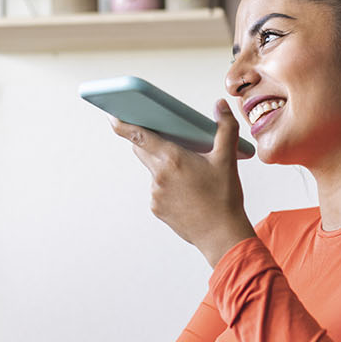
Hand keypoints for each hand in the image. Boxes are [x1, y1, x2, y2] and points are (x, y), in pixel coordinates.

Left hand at [109, 99, 255, 265]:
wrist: (221, 235)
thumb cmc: (224, 198)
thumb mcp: (227, 160)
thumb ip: (225, 128)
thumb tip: (220, 106)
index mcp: (173, 158)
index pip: (140, 136)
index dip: (123, 124)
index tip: (112, 116)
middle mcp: (159, 175)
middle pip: (142, 149)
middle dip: (149, 141)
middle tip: (165, 138)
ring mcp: (155, 193)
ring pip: (153, 171)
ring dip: (164, 166)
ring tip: (190, 175)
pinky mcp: (156, 208)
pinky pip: (157, 190)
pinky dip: (167, 186)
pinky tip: (187, 192)